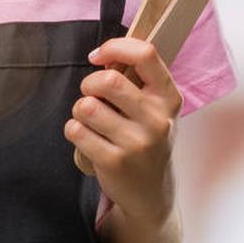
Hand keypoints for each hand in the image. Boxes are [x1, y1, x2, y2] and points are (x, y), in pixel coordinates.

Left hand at [64, 38, 182, 226]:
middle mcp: (158, 120)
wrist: (151, 194)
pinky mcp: (114, 162)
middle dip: (89, 84)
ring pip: (87, 106)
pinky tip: (88, 139)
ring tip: (92, 122)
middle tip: (92, 96)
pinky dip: (74, 130)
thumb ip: (136, 80)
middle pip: (108, 80)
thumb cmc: (146, 140)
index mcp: (168, 99)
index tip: (98, 57)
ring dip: (80, 110)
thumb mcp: (154, 109)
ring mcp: (138, 143)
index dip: (115, 47)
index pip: (146, 54)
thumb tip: (102, 55)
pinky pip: (75, 129)